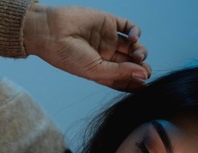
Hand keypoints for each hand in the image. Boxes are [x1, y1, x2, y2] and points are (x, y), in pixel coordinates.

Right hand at [23, 4, 150, 90]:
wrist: (51, 32)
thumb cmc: (67, 56)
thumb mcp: (95, 71)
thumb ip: (120, 73)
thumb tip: (144, 75)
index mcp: (101, 70)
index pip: (124, 78)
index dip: (136, 82)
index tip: (145, 85)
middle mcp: (107, 55)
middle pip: (131, 63)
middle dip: (141, 67)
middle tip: (146, 70)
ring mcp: (109, 38)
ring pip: (133, 46)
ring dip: (140, 51)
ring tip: (137, 54)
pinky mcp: (109, 22)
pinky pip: (129, 27)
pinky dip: (136, 32)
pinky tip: (133, 38)